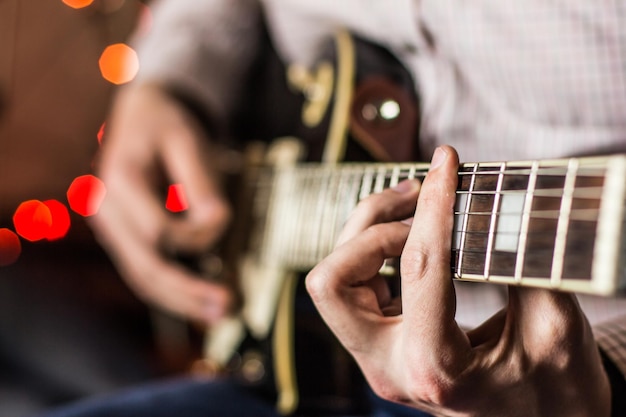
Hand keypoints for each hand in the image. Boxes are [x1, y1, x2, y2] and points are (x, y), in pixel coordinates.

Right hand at [90, 84, 232, 325]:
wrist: (141, 115)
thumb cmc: (167, 124)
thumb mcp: (189, 140)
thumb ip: (202, 183)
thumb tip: (217, 223)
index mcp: (120, 181)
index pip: (157, 231)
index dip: (195, 236)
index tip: (223, 219)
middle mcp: (107, 211)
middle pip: (146, 266)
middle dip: (187, 291)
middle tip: (228, 306)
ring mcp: (111, 228)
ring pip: (143, 278)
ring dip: (181, 302)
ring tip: (218, 316)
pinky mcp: (123, 237)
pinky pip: (145, 272)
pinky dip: (171, 292)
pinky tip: (197, 304)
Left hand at [306, 146, 610, 416]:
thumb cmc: (557, 389)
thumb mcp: (555, 328)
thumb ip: (521, 263)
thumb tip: (496, 203)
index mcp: (434, 367)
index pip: (419, 269)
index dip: (434, 207)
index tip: (447, 164)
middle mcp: (388, 366)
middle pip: (333, 280)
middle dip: (372, 226)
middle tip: (421, 195)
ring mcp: (377, 358)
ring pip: (333, 281)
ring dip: (367, 233)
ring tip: (416, 204)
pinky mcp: (379, 345)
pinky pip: (353, 288)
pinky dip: (374, 252)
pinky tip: (412, 235)